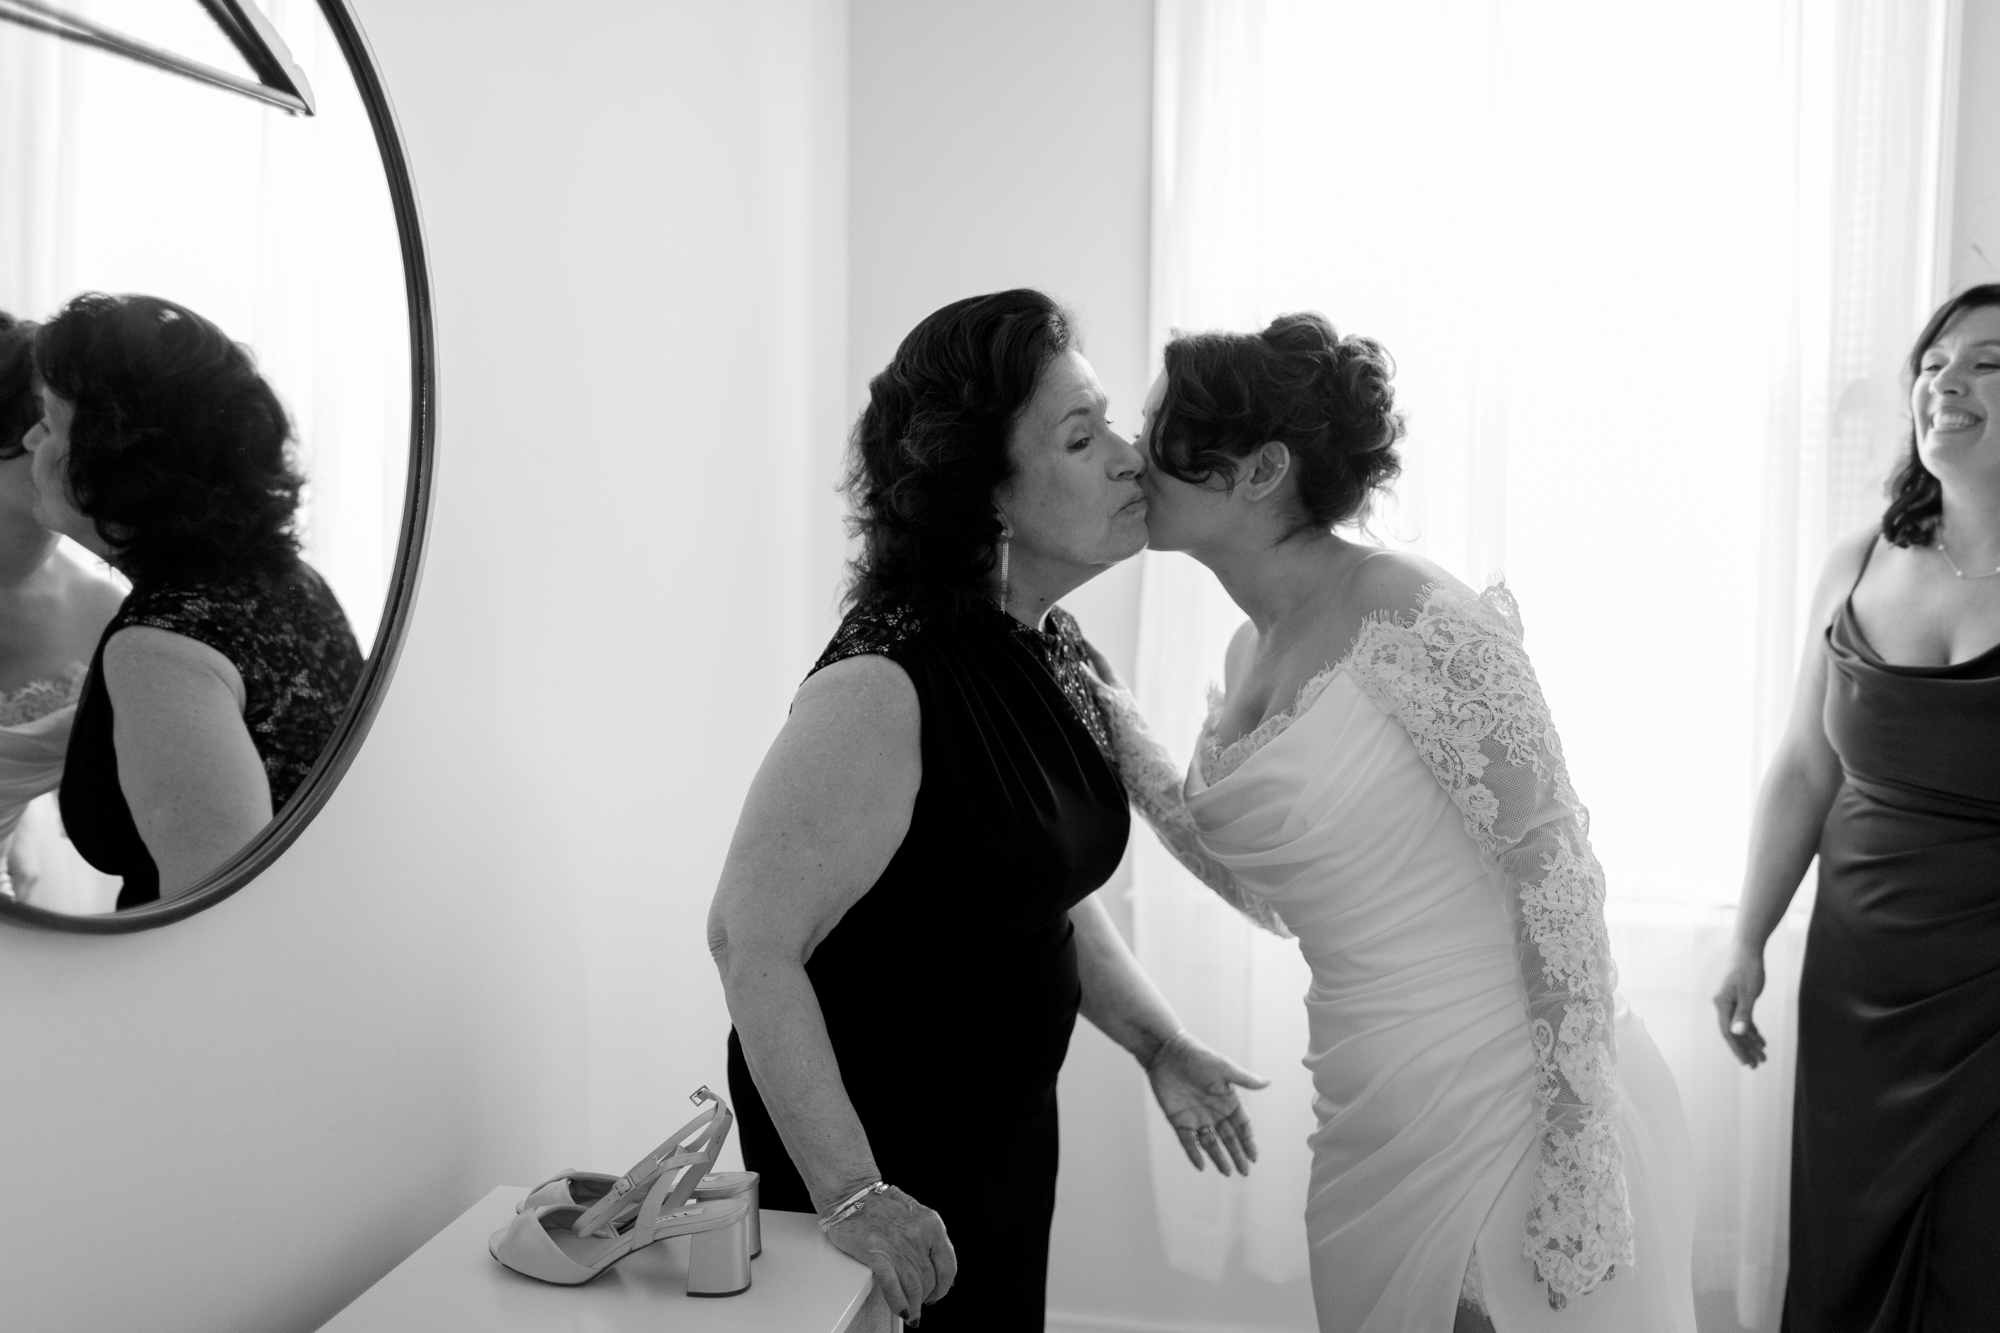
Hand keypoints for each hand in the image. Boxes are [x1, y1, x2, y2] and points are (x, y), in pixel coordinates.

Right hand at [821, 1185, 955, 1325]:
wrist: (851, 1194)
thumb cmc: (879, 1204)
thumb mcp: (915, 1214)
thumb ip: (927, 1238)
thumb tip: (935, 1265)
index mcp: (931, 1224)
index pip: (948, 1265)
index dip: (944, 1285)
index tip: (938, 1292)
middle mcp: (917, 1235)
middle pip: (929, 1279)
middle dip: (926, 1296)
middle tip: (921, 1303)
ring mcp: (896, 1246)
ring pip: (914, 1287)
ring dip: (914, 1306)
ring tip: (911, 1313)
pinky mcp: (875, 1254)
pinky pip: (892, 1286)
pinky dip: (899, 1302)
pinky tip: (901, 1310)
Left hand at [1143, 1030, 1268, 1174]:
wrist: (1167, 1052)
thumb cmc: (1198, 1056)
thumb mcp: (1223, 1068)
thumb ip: (1244, 1079)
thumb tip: (1269, 1083)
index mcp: (1227, 1100)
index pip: (1241, 1125)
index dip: (1248, 1141)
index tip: (1254, 1157)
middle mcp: (1214, 1111)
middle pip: (1228, 1138)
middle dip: (1236, 1154)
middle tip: (1244, 1172)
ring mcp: (1196, 1117)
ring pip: (1210, 1143)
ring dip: (1218, 1157)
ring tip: (1227, 1172)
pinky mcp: (1179, 1120)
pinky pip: (1188, 1141)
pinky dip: (1193, 1153)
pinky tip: (1201, 1166)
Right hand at [1713, 945, 1767, 1067]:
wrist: (1747, 949)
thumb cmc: (1747, 969)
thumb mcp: (1748, 992)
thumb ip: (1743, 1013)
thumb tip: (1737, 1034)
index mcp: (1722, 1004)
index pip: (1728, 1032)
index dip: (1737, 1049)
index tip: (1747, 1063)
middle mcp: (1723, 1005)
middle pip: (1733, 1033)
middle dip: (1745, 1050)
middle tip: (1757, 1066)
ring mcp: (1730, 1002)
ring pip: (1739, 1027)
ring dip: (1750, 1042)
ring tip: (1763, 1056)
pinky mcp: (1738, 999)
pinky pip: (1744, 1019)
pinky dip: (1752, 1030)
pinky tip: (1761, 1040)